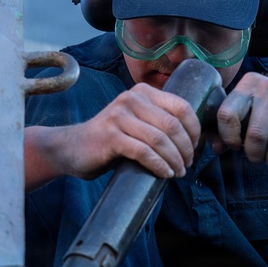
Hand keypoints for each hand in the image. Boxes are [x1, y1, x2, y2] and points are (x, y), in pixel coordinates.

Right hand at [25, 83, 200, 188]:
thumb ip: (159, 122)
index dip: (194, 130)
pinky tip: (165, 174)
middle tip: (187, 164)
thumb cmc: (111, 139)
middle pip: (173, 125)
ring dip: (175, 160)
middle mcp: (131, 99)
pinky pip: (144, 152)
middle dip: (186, 149)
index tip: (195, 148)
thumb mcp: (137, 122)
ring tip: (178, 172)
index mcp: (143, 92)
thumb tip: (192, 140)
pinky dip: (159, 165)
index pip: (182, 107)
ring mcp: (119, 116)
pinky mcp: (110, 137)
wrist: (71, 148)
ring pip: (160, 140)